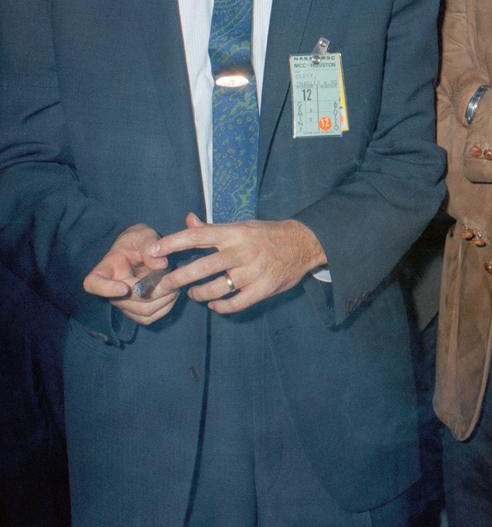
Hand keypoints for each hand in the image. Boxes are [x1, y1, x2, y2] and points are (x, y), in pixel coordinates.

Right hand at [83, 223, 179, 326]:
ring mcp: (122, 302)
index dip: (106, 289)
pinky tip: (172, 294)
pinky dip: (165, 308)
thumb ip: (149, 244)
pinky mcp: (135, 310)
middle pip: (127, 301)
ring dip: (163, 299)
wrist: (140, 250)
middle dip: (153, 291)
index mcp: (106, 269)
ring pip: (141, 311)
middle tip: (171, 278)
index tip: (124, 288)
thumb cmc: (138, 241)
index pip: (93, 284)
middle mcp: (111, 289)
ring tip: (174, 283)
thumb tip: (161, 265)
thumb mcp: (143, 235)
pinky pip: (149, 318)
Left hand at [150, 212, 327, 313]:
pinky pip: (234, 304)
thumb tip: (188, 219)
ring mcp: (252, 272)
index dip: (172, 243)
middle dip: (178, 278)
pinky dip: (220, 307)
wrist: (303, 243)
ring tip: (194, 294)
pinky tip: (215, 305)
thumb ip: (212, 228)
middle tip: (164, 284)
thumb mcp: (241, 226)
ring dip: (199, 294)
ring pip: (216, 289)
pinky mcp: (262, 289)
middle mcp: (241, 251)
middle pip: (202, 267)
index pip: (197, 236)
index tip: (152, 251)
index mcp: (234, 233)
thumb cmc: (266, 234)